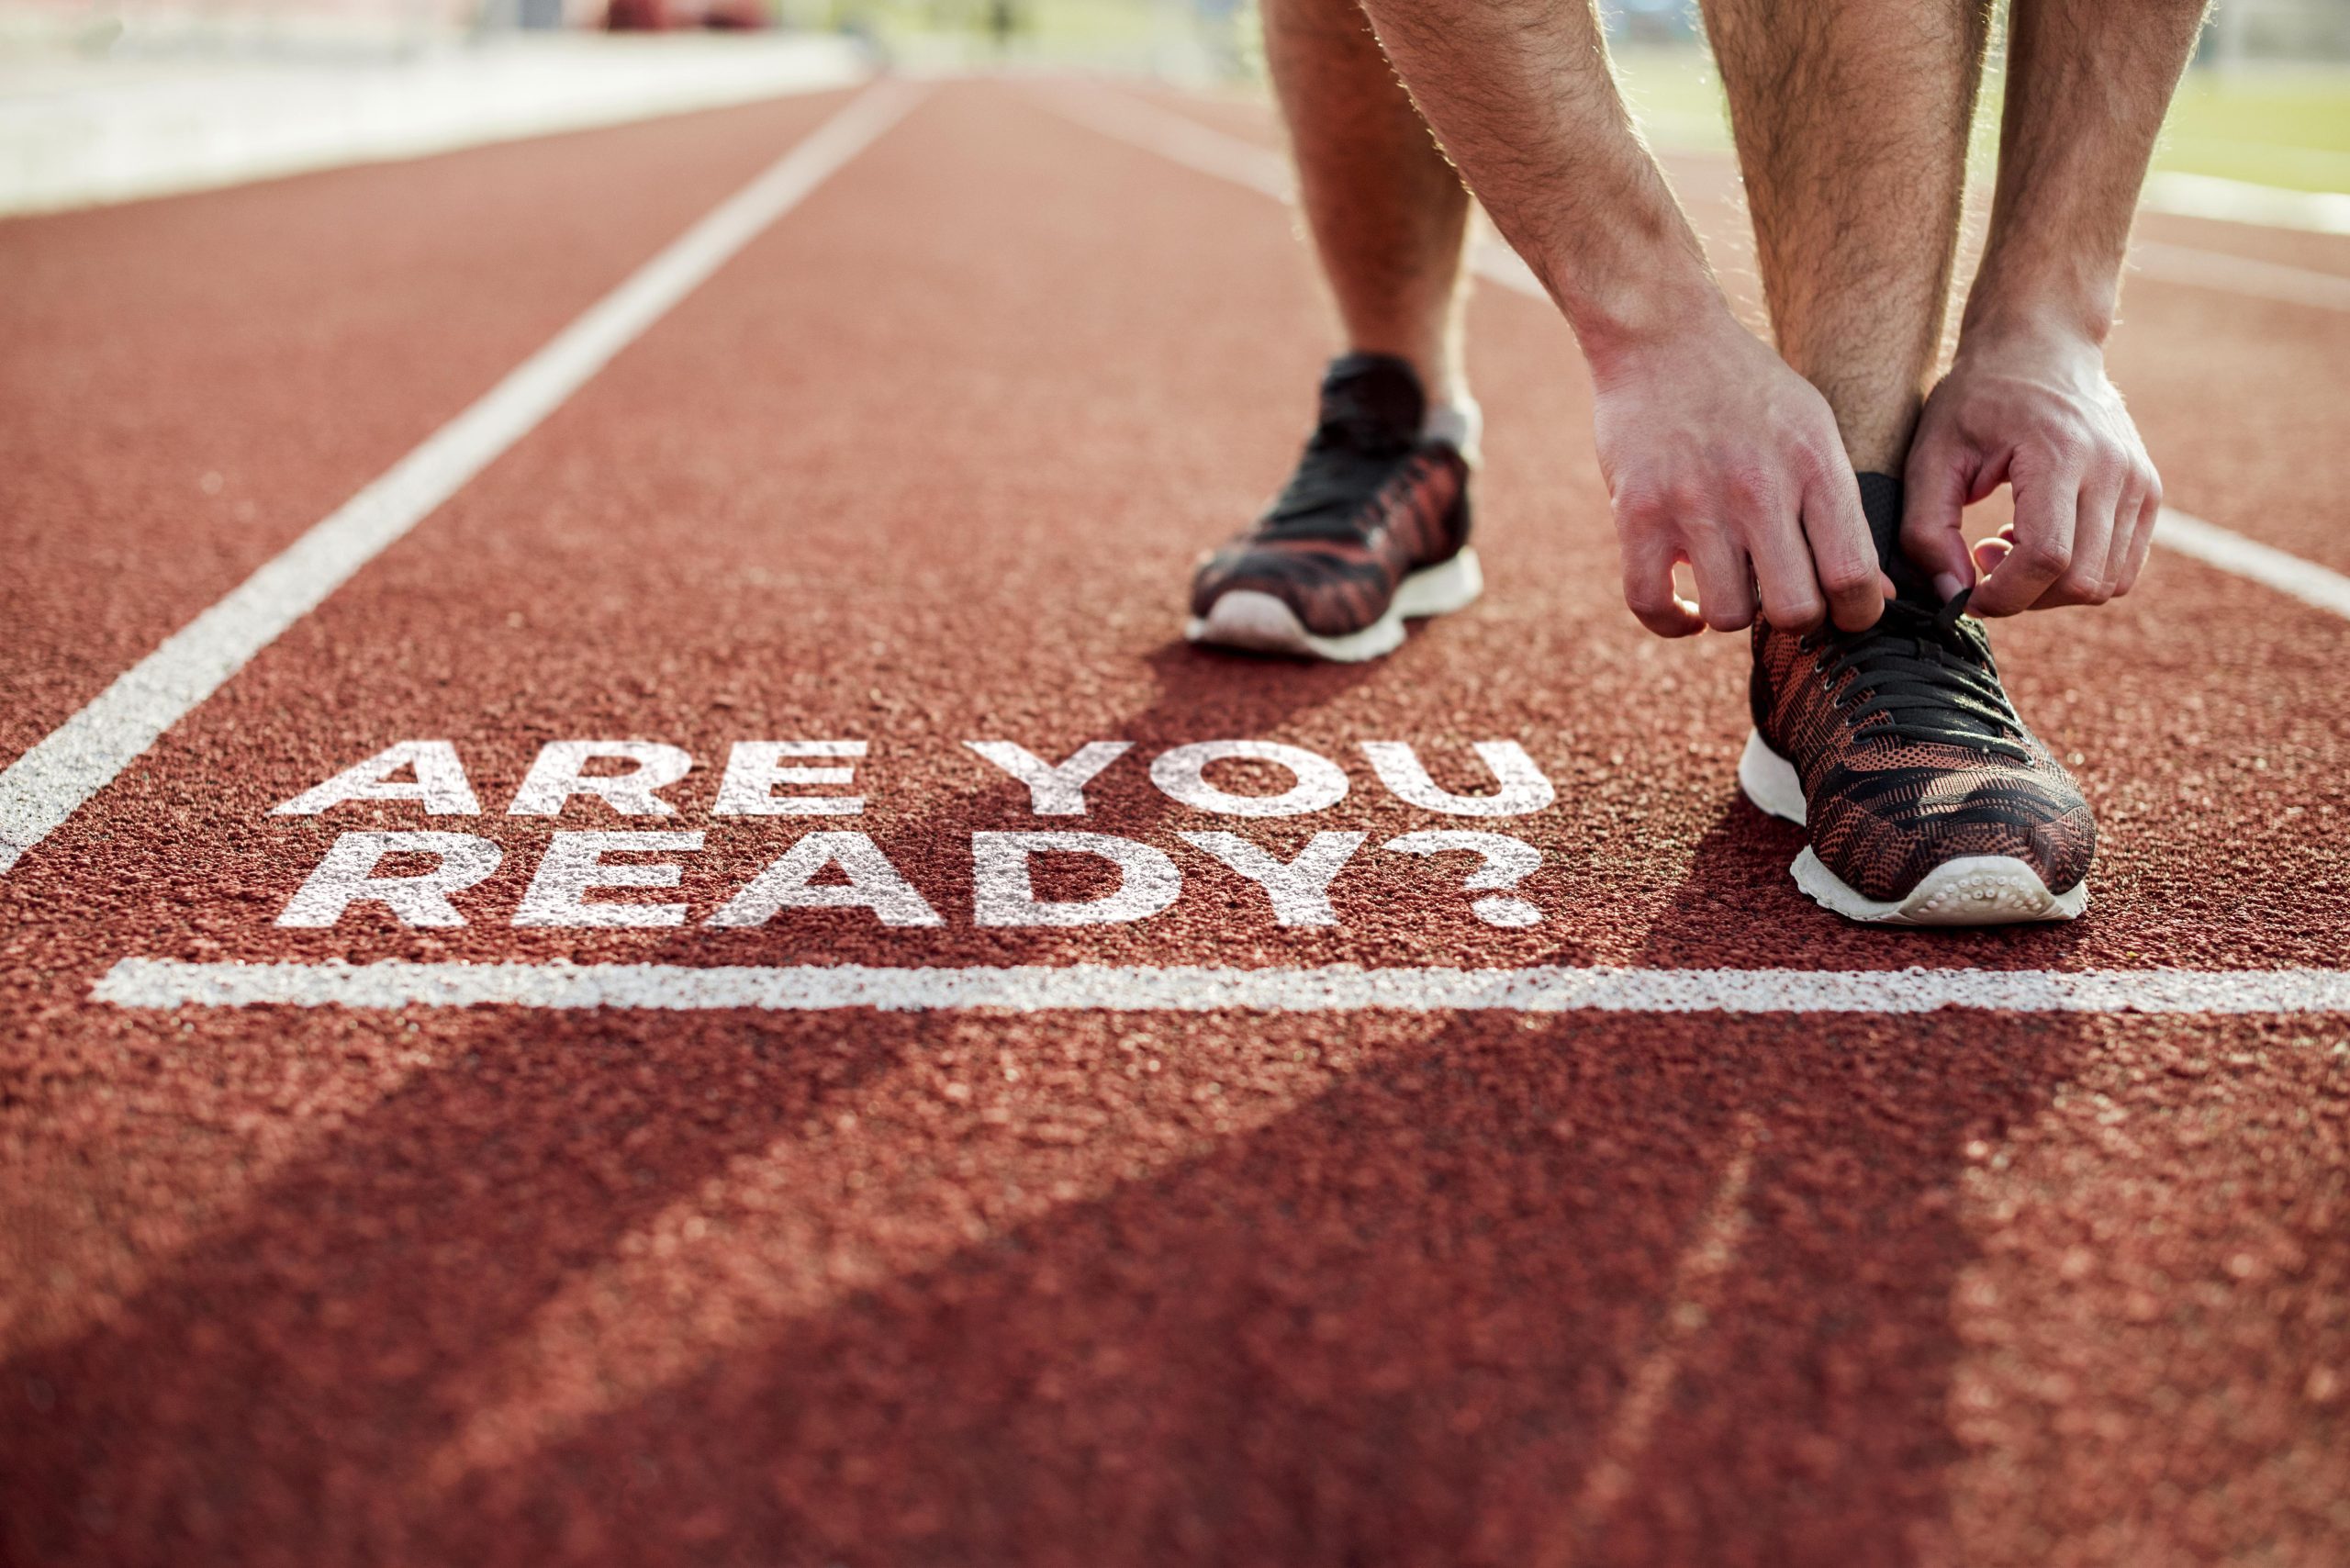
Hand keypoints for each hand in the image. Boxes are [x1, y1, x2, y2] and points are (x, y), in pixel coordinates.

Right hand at [1591, 306, 1890, 637]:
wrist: (1663, 336)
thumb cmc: (1747, 390)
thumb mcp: (1813, 432)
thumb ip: (1840, 511)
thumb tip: (1871, 595)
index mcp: (1813, 467)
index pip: (1852, 576)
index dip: (1857, 613)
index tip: (1844, 610)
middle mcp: (1757, 489)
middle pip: (1795, 610)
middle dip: (1798, 621)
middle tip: (1785, 598)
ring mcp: (1693, 503)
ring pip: (1729, 615)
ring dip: (1734, 611)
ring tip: (1732, 584)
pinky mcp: (1637, 513)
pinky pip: (1652, 603)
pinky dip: (1673, 620)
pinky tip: (1687, 607)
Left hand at [1901, 323, 2160, 614]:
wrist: (2042, 345)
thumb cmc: (1978, 398)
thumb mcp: (1930, 456)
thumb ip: (1928, 530)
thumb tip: (1951, 594)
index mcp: (2061, 454)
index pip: (2047, 557)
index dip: (2002, 594)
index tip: (1964, 591)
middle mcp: (2114, 470)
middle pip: (2081, 581)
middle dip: (2023, 595)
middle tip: (1981, 558)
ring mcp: (2140, 483)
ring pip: (2107, 584)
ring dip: (2051, 588)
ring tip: (2008, 544)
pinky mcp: (2148, 493)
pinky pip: (2123, 568)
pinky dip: (2079, 574)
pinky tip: (2039, 538)